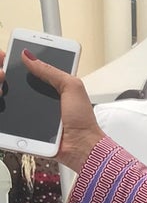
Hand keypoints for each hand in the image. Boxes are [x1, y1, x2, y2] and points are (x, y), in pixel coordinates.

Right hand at [2, 48, 102, 173]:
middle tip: (2, 73)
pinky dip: (5, 113)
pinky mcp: (26, 128)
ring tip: (2, 89)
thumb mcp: (71, 86)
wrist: (81, 146)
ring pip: (10, 100)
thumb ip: (50, 71)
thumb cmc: (82, 118)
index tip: (6, 57)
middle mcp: (40, 97)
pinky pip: (11, 119)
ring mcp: (32, 113)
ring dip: (4, 94)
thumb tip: (28, 56)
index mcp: (52, 85)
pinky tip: (2, 103)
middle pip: (16, 83)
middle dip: (5, 76)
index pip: (30, 69)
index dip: (17, 63)